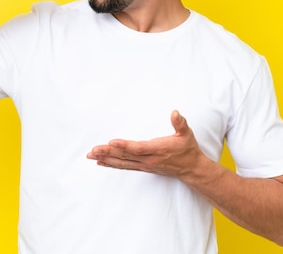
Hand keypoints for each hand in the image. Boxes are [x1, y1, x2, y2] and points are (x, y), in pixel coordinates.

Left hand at [86, 110, 204, 178]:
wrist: (191, 169)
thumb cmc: (187, 149)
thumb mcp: (187, 134)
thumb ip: (180, 124)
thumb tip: (175, 113)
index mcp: (158, 149)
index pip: (138, 148)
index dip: (124, 146)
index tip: (111, 142)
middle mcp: (149, 159)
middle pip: (125, 156)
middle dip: (108, 153)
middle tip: (93, 150)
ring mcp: (144, 165)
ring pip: (122, 162)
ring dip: (106, 159)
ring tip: (91, 155)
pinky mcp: (143, 168)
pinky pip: (125, 166)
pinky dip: (112, 164)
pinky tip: (101, 162)